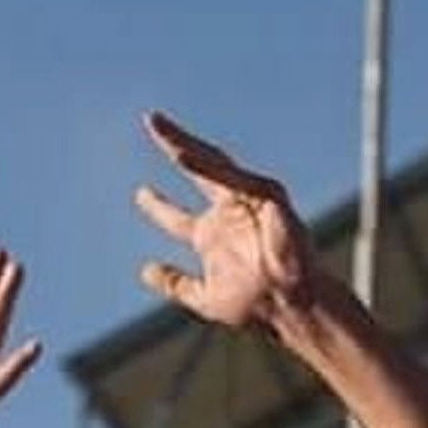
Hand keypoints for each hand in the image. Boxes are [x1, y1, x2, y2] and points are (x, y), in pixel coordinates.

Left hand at [134, 111, 319, 331]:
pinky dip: (206, 165)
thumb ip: (175, 284)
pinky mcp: (266, 196)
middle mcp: (228, 214)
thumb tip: (145, 270)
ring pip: (211, 164)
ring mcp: (247, 202)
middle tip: (150, 120)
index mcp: (212, 236)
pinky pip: (231, 176)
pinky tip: (181, 154)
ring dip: (184, 143)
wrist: (289, 308)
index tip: (139, 193)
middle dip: (173, 145)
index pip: (176, 216)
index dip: (156, 205)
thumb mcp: (204, 297)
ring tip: (157, 125)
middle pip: (195, 171)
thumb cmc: (256, 307)